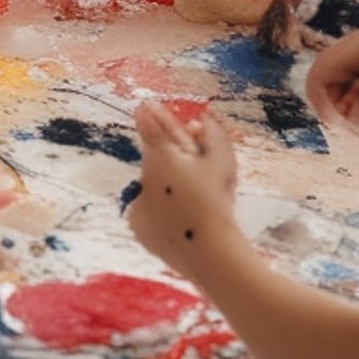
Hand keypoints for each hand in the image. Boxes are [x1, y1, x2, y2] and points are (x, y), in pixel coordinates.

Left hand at [128, 100, 240, 276]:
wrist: (210, 252)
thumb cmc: (217, 201)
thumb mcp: (222, 162)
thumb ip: (213, 134)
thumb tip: (201, 118)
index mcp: (161, 156)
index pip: (148, 127)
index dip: (148, 116)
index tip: (143, 106)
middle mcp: (142, 176)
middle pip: (152, 160)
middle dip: (168, 160)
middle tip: (189, 170)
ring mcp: (136, 202)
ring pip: (149, 186)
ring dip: (164, 188)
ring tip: (190, 201)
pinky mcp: (137, 225)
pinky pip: (146, 211)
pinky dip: (159, 211)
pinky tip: (179, 218)